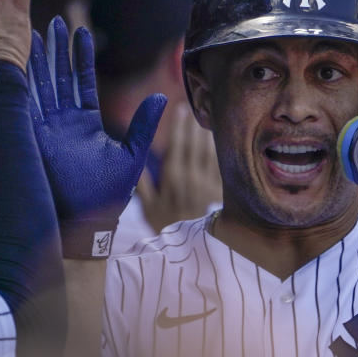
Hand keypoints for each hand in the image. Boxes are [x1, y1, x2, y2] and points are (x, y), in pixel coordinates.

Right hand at [29, 16, 166, 256]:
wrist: (86, 226)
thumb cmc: (108, 197)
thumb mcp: (132, 156)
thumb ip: (144, 125)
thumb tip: (163, 96)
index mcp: (85, 123)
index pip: (81, 81)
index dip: (80, 56)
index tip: (80, 31)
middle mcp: (62, 123)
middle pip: (56, 77)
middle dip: (54, 50)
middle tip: (51, 22)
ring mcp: (45, 130)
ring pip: (39, 87)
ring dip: (36, 61)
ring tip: (33, 33)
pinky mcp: (31, 141)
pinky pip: (24, 108)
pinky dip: (21, 85)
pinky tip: (18, 63)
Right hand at [138, 104, 221, 232]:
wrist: (194, 250)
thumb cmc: (167, 227)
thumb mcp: (148, 208)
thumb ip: (142, 183)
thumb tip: (135, 161)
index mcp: (172, 177)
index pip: (176, 144)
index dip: (179, 126)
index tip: (181, 110)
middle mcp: (191, 177)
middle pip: (195, 143)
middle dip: (195, 123)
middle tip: (197, 106)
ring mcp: (209, 182)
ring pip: (211, 150)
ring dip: (209, 132)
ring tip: (210, 116)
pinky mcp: (222, 189)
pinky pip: (222, 163)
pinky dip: (221, 148)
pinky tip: (222, 139)